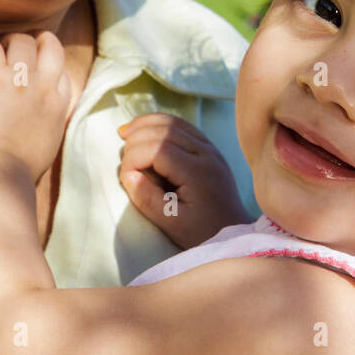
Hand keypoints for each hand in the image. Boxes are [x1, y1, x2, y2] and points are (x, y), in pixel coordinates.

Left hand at [0, 31, 70, 181]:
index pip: (62, 69)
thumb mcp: (46, 144)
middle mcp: (44, 86)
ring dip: (2, 45)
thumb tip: (33, 116)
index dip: (45, 65)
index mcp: (58, 105)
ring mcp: (19, 78)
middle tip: (9, 55)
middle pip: (47, 43)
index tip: (30, 74)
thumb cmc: (13, 172)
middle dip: (29, 43)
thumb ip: (46, 121)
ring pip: (19, 39)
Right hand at [117, 113, 252, 248]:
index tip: (124, 176)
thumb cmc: (202, 232)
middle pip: (164, 130)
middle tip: (122, 155)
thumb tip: (127, 175)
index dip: (134, 157)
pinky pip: (182, 126)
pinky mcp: (209, 148)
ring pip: (173, 123)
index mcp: (198, 173)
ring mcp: (210, 148)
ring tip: (125, 133)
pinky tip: (145, 130)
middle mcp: (206, 154)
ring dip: (146, 124)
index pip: (158, 149)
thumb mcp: (172, 223)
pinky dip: (160, 124)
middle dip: (137, 139)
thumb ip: (147, 199)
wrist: (233, 231)